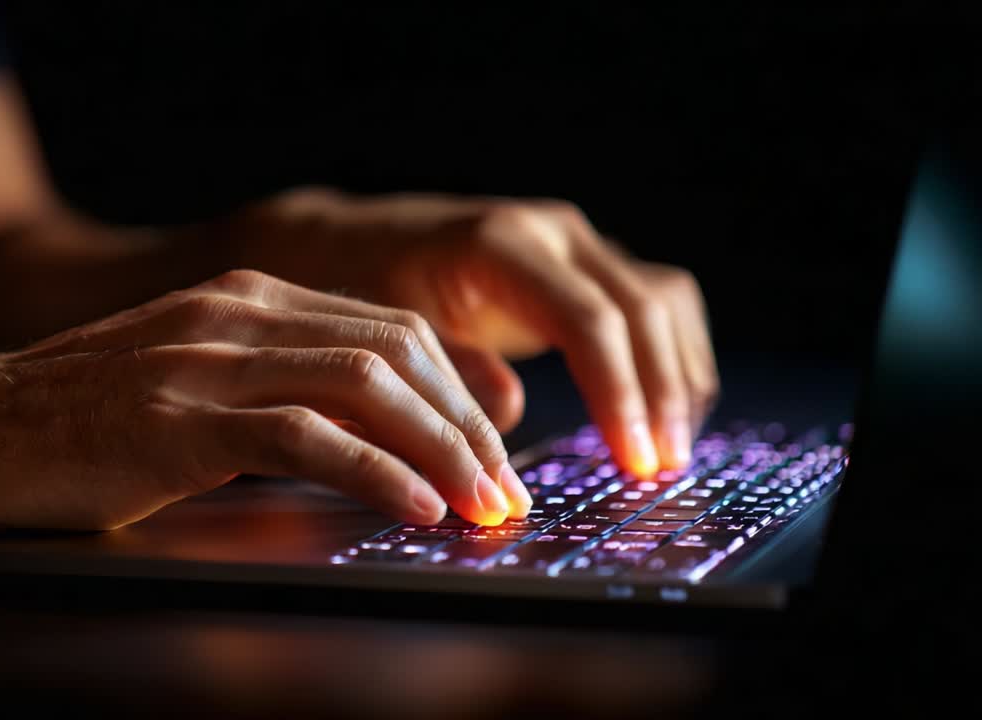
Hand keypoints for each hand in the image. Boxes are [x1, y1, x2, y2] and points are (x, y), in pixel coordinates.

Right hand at [0, 270, 531, 532]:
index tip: (494, 453)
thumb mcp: (191, 383)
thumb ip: (273, 391)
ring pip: (368, 387)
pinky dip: (375, 472)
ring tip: (480, 505)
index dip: (460, 393)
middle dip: (469, 425)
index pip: (392, 333)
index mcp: (251, 300)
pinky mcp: (180, 416)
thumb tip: (366, 444)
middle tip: (504, 490)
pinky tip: (413, 508)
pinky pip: (305, 437)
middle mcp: (240, 314)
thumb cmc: (78, 421)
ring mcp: (210, 359)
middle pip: (399, 354)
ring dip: (441, 449)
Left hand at [235, 191, 719, 475]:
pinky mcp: (586, 265)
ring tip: (670, 449)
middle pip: (642, 308)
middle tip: (661, 468)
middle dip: (659, 393)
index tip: (634, 461)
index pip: (588, 318)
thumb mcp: (393, 332)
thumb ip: (449, 370)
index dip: (619, 394)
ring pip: (662, 301)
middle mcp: (552, 231)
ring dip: (676, 374)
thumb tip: (508, 416)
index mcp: (503, 242)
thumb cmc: (370, 289)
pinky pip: (654, 303)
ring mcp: (576, 243)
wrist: (359, 242)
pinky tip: (663, 410)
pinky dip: (667, 356)